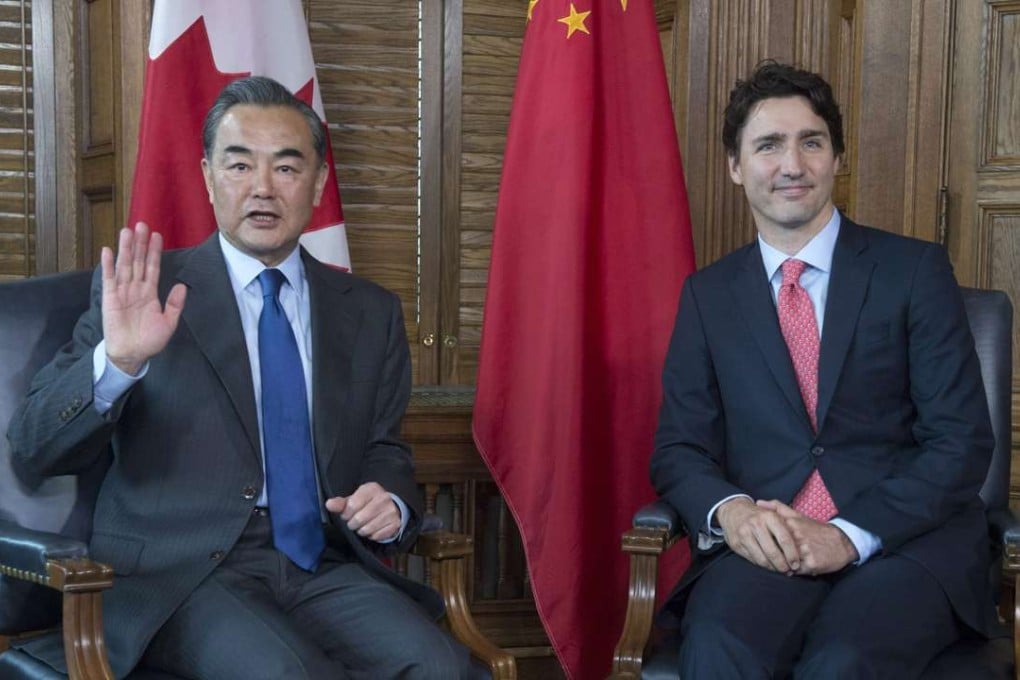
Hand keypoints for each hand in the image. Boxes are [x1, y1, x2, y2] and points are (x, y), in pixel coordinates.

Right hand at [101, 223, 185, 374]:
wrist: (132, 355)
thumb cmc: (149, 341)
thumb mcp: (169, 322)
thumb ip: (175, 304)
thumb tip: (181, 285)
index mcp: (150, 293)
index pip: (152, 267)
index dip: (154, 252)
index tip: (157, 235)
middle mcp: (136, 289)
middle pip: (138, 261)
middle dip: (140, 243)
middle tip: (142, 224)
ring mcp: (122, 292)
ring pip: (125, 266)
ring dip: (126, 248)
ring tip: (128, 231)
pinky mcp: (110, 299)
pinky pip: (109, 279)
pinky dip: (108, 265)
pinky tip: (108, 250)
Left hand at [325, 482, 399, 541]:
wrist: (391, 506)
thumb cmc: (368, 502)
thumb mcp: (354, 498)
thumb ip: (340, 503)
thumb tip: (329, 504)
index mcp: (372, 489)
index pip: (352, 505)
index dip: (345, 514)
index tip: (347, 515)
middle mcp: (384, 498)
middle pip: (359, 519)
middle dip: (353, 524)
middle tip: (354, 522)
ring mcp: (391, 512)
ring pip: (367, 529)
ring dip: (361, 531)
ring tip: (363, 525)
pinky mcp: (395, 524)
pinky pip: (377, 536)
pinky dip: (372, 535)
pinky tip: (373, 528)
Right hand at [716, 496, 800, 573]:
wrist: (733, 510)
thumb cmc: (759, 515)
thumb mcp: (774, 512)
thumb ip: (787, 525)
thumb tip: (802, 544)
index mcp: (769, 516)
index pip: (784, 539)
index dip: (792, 555)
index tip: (796, 564)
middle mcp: (756, 524)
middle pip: (773, 552)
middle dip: (782, 565)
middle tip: (788, 571)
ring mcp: (744, 534)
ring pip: (761, 559)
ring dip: (772, 568)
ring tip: (778, 570)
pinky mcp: (736, 543)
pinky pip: (752, 559)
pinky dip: (761, 565)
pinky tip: (767, 565)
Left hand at [757, 500, 857, 574]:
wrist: (841, 543)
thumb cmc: (816, 530)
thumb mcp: (798, 515)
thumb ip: (777, 508)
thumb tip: (758, 502)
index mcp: (791, 524)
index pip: (768, 536)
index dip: (763, 542)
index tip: (761, 544)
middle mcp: (796, 537)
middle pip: (774, 550)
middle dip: (770, 556)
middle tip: (770, 558)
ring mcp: (804, 551)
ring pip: (783, 562)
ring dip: (781, 565)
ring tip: (783, 563)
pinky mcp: (811, 564)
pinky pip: (794, 572)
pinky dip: (792, 571)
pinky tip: (795, 568)